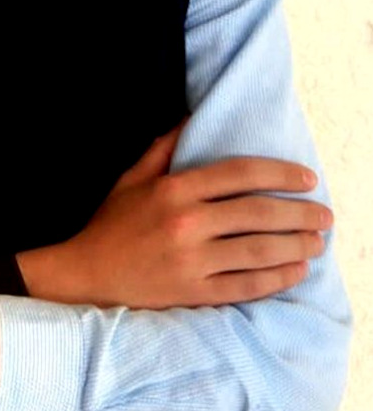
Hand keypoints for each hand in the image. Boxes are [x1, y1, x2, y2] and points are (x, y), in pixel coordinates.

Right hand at [18, 124, 332, 308]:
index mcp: (174, 190)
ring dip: (296, 246)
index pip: (239, 174)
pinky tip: (295, 271)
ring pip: (258, 250)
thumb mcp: (132, 178)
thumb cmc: (110, 224)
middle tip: (325, 213)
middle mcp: (186, 223)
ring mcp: (191, 261)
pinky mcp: (193, 292)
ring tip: (317, 241)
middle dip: (299, 212)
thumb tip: (190, 118)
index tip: (306, 178)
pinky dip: (276, 278)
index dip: (279, 174)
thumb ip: (164, 148)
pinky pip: (246, 286)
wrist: (85, 274)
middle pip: (258, 213)